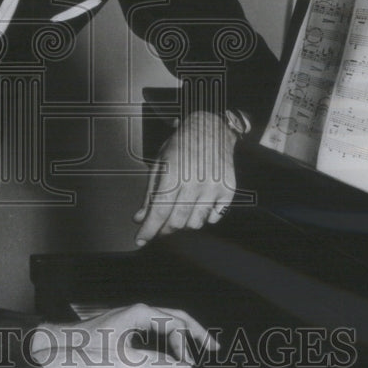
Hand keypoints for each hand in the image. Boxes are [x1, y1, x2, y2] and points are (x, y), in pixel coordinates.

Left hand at [133, 110, 236, 245]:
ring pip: (196, 223)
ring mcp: (213, 187)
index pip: (159, 211)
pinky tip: (198, 206)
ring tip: (179, 212)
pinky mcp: (228, 190)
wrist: (210, 128)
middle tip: (159, 227)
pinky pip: (214, 217)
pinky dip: (204, 217)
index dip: (148, 229)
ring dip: (184, 224)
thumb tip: (140, 218)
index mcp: (173, 174)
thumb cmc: (181, 144)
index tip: (141, 239)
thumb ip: (150, 193)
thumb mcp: (159, 163)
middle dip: (164, 229)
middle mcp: (194, 182)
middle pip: (177, 222)